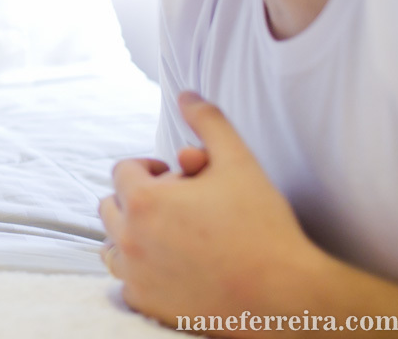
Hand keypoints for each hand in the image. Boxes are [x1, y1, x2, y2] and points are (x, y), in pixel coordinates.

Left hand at [98, 92, 323, 328]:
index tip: (179, 178)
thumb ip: (209, 122)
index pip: (123, 171)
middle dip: (139, 199)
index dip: (151, 169)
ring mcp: (135, 275)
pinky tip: (173, 266)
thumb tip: (187, 93)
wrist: (285, 297)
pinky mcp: (145, 304)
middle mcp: (129, 238)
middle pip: (112, 206)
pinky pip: (124, 281)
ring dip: (132, 235)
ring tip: (171, 234)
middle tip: (178, 206)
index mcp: (144, 201)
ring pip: (111, 245)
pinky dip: (140, 271)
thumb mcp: (239, 162)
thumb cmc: (263, 226)